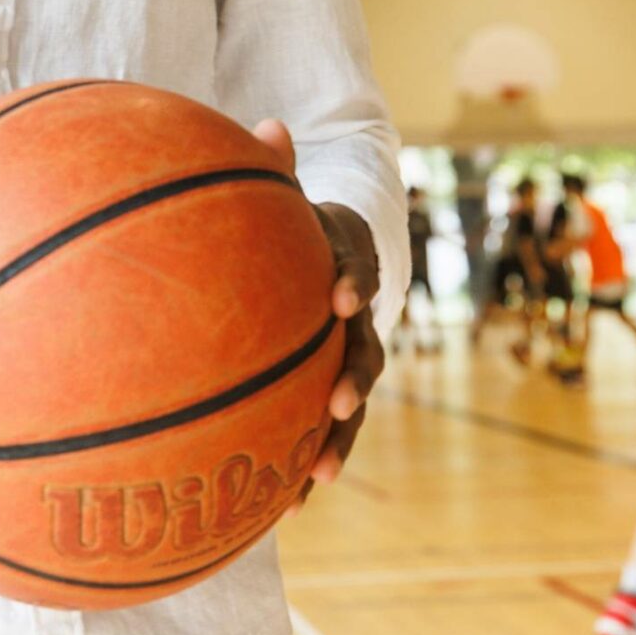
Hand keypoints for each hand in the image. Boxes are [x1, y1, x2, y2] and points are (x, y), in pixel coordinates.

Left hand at [251, 120, 383, 508]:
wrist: (323, 253)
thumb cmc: (292, 220)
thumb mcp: (284, 193)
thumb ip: (273, 167)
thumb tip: (269, 124)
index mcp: (344, 260)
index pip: (357, 266)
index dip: (354, 279)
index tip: (340, 294)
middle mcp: (354, 315)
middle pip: (366, 348)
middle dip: (355, 378)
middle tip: (337, 402)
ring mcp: (345, 356)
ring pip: (352, 401)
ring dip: (338, 439)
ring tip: (317, 477)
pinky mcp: (325, 389)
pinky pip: (319, 431)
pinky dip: (304, 465)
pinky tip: (281, 510)